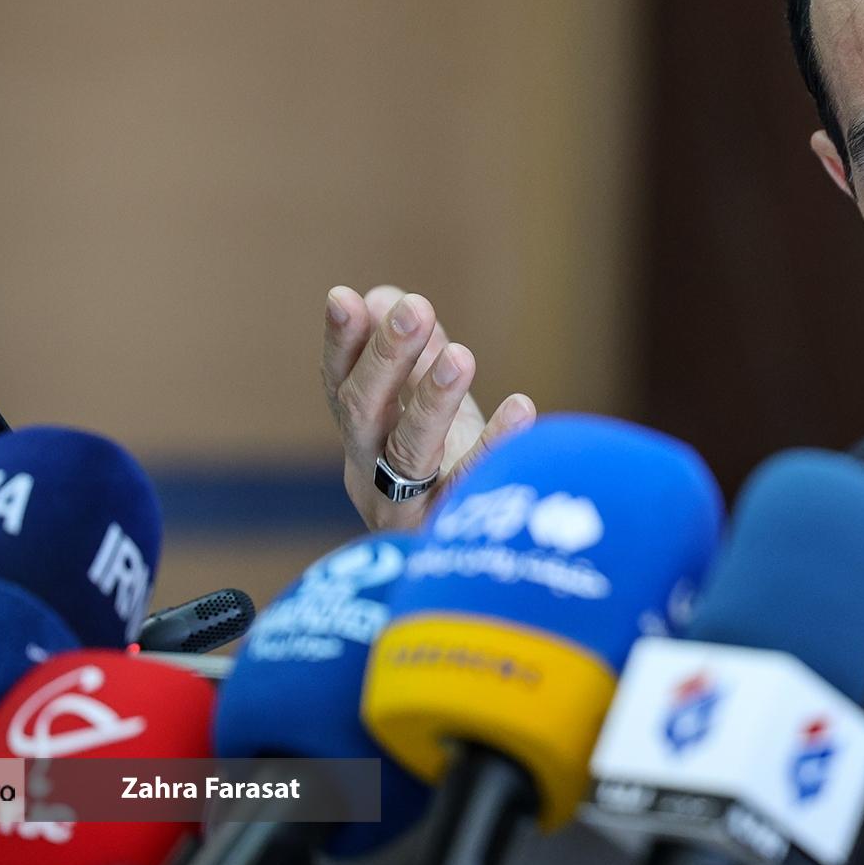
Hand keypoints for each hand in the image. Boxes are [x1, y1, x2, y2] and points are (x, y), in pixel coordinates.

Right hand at [321, 284, 535, 529]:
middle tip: (416, 307)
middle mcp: (369, 473)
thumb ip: (409, 356)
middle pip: (365, 412)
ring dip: (431, 400)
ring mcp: (407, 508)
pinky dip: (497, 446)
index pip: (340, 384)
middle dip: (387, 357)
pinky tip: (523, 408)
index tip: (343, 298)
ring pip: (410, 453)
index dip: (340, 343)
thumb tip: (382, 295)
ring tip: (461, 355)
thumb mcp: (422, 409)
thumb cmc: (444, 473)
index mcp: (360, 437)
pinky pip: (474, 488)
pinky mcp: (451, 535)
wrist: (463, 568)